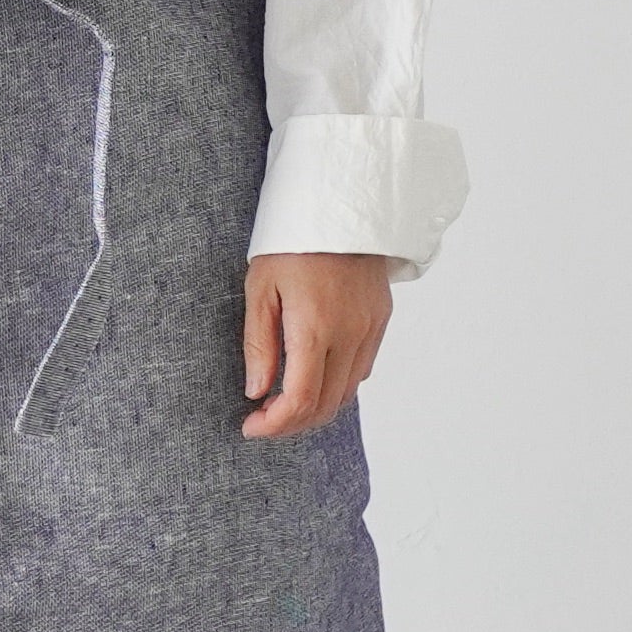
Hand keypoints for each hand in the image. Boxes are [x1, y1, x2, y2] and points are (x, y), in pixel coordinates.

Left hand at [241, 252, 392, 440]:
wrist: (341, 204)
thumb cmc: (292, 241)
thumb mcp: (260, 288)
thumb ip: (259, 344)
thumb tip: (257, 391)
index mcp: (315, 328)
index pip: (301, 400)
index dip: (275, 425)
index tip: (251, 426)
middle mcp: (350, 335)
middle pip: (326, 405)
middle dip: (292, 423)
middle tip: (262, 419)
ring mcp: (370, 329)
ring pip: (347, 393)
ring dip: (315, 408)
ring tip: (283, 403)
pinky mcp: (380, 321)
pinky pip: (361, 369)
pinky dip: (336, 385)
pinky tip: (313, 376)